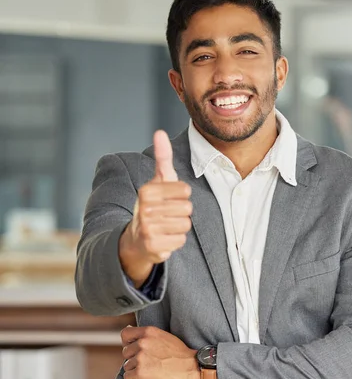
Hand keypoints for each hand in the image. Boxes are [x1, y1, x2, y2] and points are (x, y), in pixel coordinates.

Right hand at [119, 130, 192, 286]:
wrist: (135, 240)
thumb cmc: (153, 206)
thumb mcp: (157, 181)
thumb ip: (162, 158)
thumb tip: (160, 132)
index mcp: (146, 191)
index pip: (185, 190)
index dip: (181, 195)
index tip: (168, 199)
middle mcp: (144, 209)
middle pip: (187, 208)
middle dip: (181, 212)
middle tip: (167, 215)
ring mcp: (148, 228)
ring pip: (185, 224)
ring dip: (179, 227)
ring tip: (166, 226)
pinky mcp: (153, 246)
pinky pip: (181, 240)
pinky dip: (175, 241)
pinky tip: (164, 238)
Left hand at [121, 326, 200, 378]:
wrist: (195, 370)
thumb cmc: (182, 356)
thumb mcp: (165, 337)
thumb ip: (148, 336)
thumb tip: (129, 329)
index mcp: (149, 332)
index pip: (125, 334)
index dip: (128, 343)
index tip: (136, 349)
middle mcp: (143, 343)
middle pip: (126, 352)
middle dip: (135, 359)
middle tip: (150, 364)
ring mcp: (141, 358)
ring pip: (127, 366)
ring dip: (137, 371)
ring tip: (153, 372)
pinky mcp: (141, 373)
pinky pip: (128, 377)